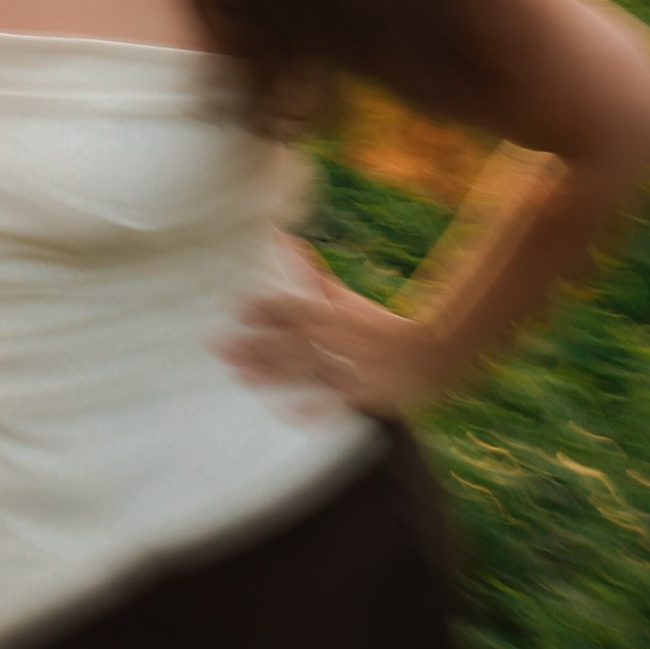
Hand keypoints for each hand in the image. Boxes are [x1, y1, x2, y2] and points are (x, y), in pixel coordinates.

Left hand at [217, 241, 446, 418]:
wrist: (432, 351)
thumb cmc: (380, 323)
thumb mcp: (345, 297)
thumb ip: (312, 273)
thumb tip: (281, 237)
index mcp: (334, 314)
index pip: (293, 307)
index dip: (264, 306)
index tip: (234, 305)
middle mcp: (337, 339)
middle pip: (289, 340)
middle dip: (252, 343)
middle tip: (217, 346)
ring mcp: (349, 368)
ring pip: (304, 369)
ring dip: (270, 372)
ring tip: (238, 374)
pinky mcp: (361, 395)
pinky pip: (332, 403)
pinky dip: (308, 408)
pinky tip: (281, 411)